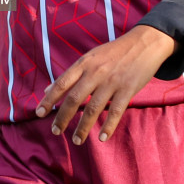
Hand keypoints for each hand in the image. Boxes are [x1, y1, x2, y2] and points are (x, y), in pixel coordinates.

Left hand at [34, 25, 175, 143]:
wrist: (144, 43)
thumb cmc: (113, 52)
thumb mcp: (89, 58)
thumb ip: (69, 74)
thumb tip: (47, 90)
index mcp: (84, 64)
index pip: (62, 83)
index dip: (49, 100)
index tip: (39, 114)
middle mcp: (95, 72)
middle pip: (74, 98)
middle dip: (62, 117)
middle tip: (55, 131)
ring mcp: (112, 81)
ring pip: (93, 109)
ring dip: (83, 127)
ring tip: (77, 140)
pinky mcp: (128, 89)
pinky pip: (116, 111)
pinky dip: (108, 126)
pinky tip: (103, 138)